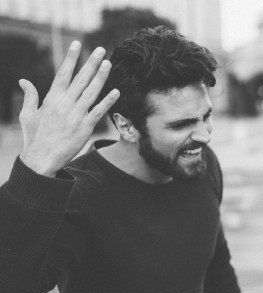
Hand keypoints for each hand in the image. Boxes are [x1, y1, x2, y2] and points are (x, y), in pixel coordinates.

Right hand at [18, 41, 118, 176]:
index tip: (77, 44)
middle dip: (91, 63)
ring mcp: (75, 115)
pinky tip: (116, 91)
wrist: (42, 158)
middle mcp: (64, 104)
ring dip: (101, 77)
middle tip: (101, 49)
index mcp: (51, 98)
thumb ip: (30, 96)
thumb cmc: (35, 136)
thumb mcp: (28, 114)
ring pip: (91, 92)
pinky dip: (108, 101)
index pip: (63, 73)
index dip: (71, 58)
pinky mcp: (85, 127)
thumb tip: (24, 81)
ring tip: (109, 63)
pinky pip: (99, 111)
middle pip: (80, 79)